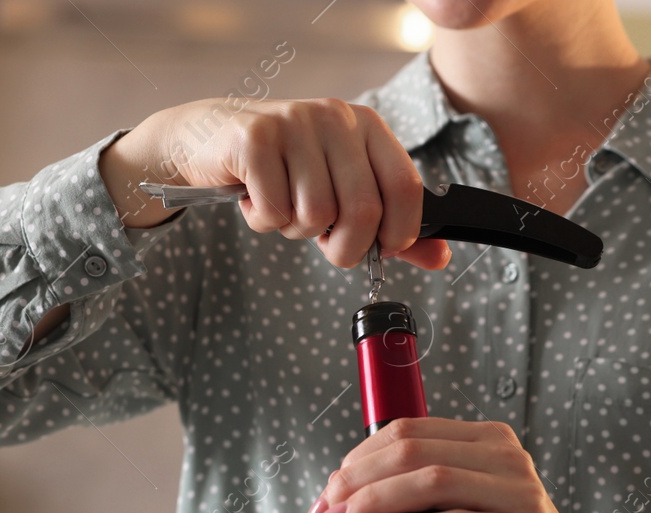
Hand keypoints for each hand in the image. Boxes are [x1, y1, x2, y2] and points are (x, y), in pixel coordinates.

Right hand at [98, 98, 451, 270]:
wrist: (211, 139)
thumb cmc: (287, 170)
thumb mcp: (345, 190)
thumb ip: (392, 224)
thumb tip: (439, 256)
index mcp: (367, 127)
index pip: (406, 186)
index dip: (401, 231)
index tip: (383, 247)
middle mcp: (335, 118)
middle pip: (362, 210)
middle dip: (344, 246)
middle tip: (322, 238)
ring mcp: (294, 123)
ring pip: (316, 214)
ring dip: (297, 229)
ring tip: (283, 203)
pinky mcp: (254, 139)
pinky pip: (275, 212)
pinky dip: (264, 220)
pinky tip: (256, 196)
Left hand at [307, 418, 634, 512]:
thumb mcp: (472, 505)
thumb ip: (428, 491)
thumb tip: (348, 500)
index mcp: (489, 441)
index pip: (409, 431)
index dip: (359, 457)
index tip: (330, 492)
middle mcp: (507, 459)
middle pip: (413, 452)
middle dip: (358, 481)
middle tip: (327, 512)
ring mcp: (519, 496)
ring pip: (430, 482)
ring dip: (375, 503)